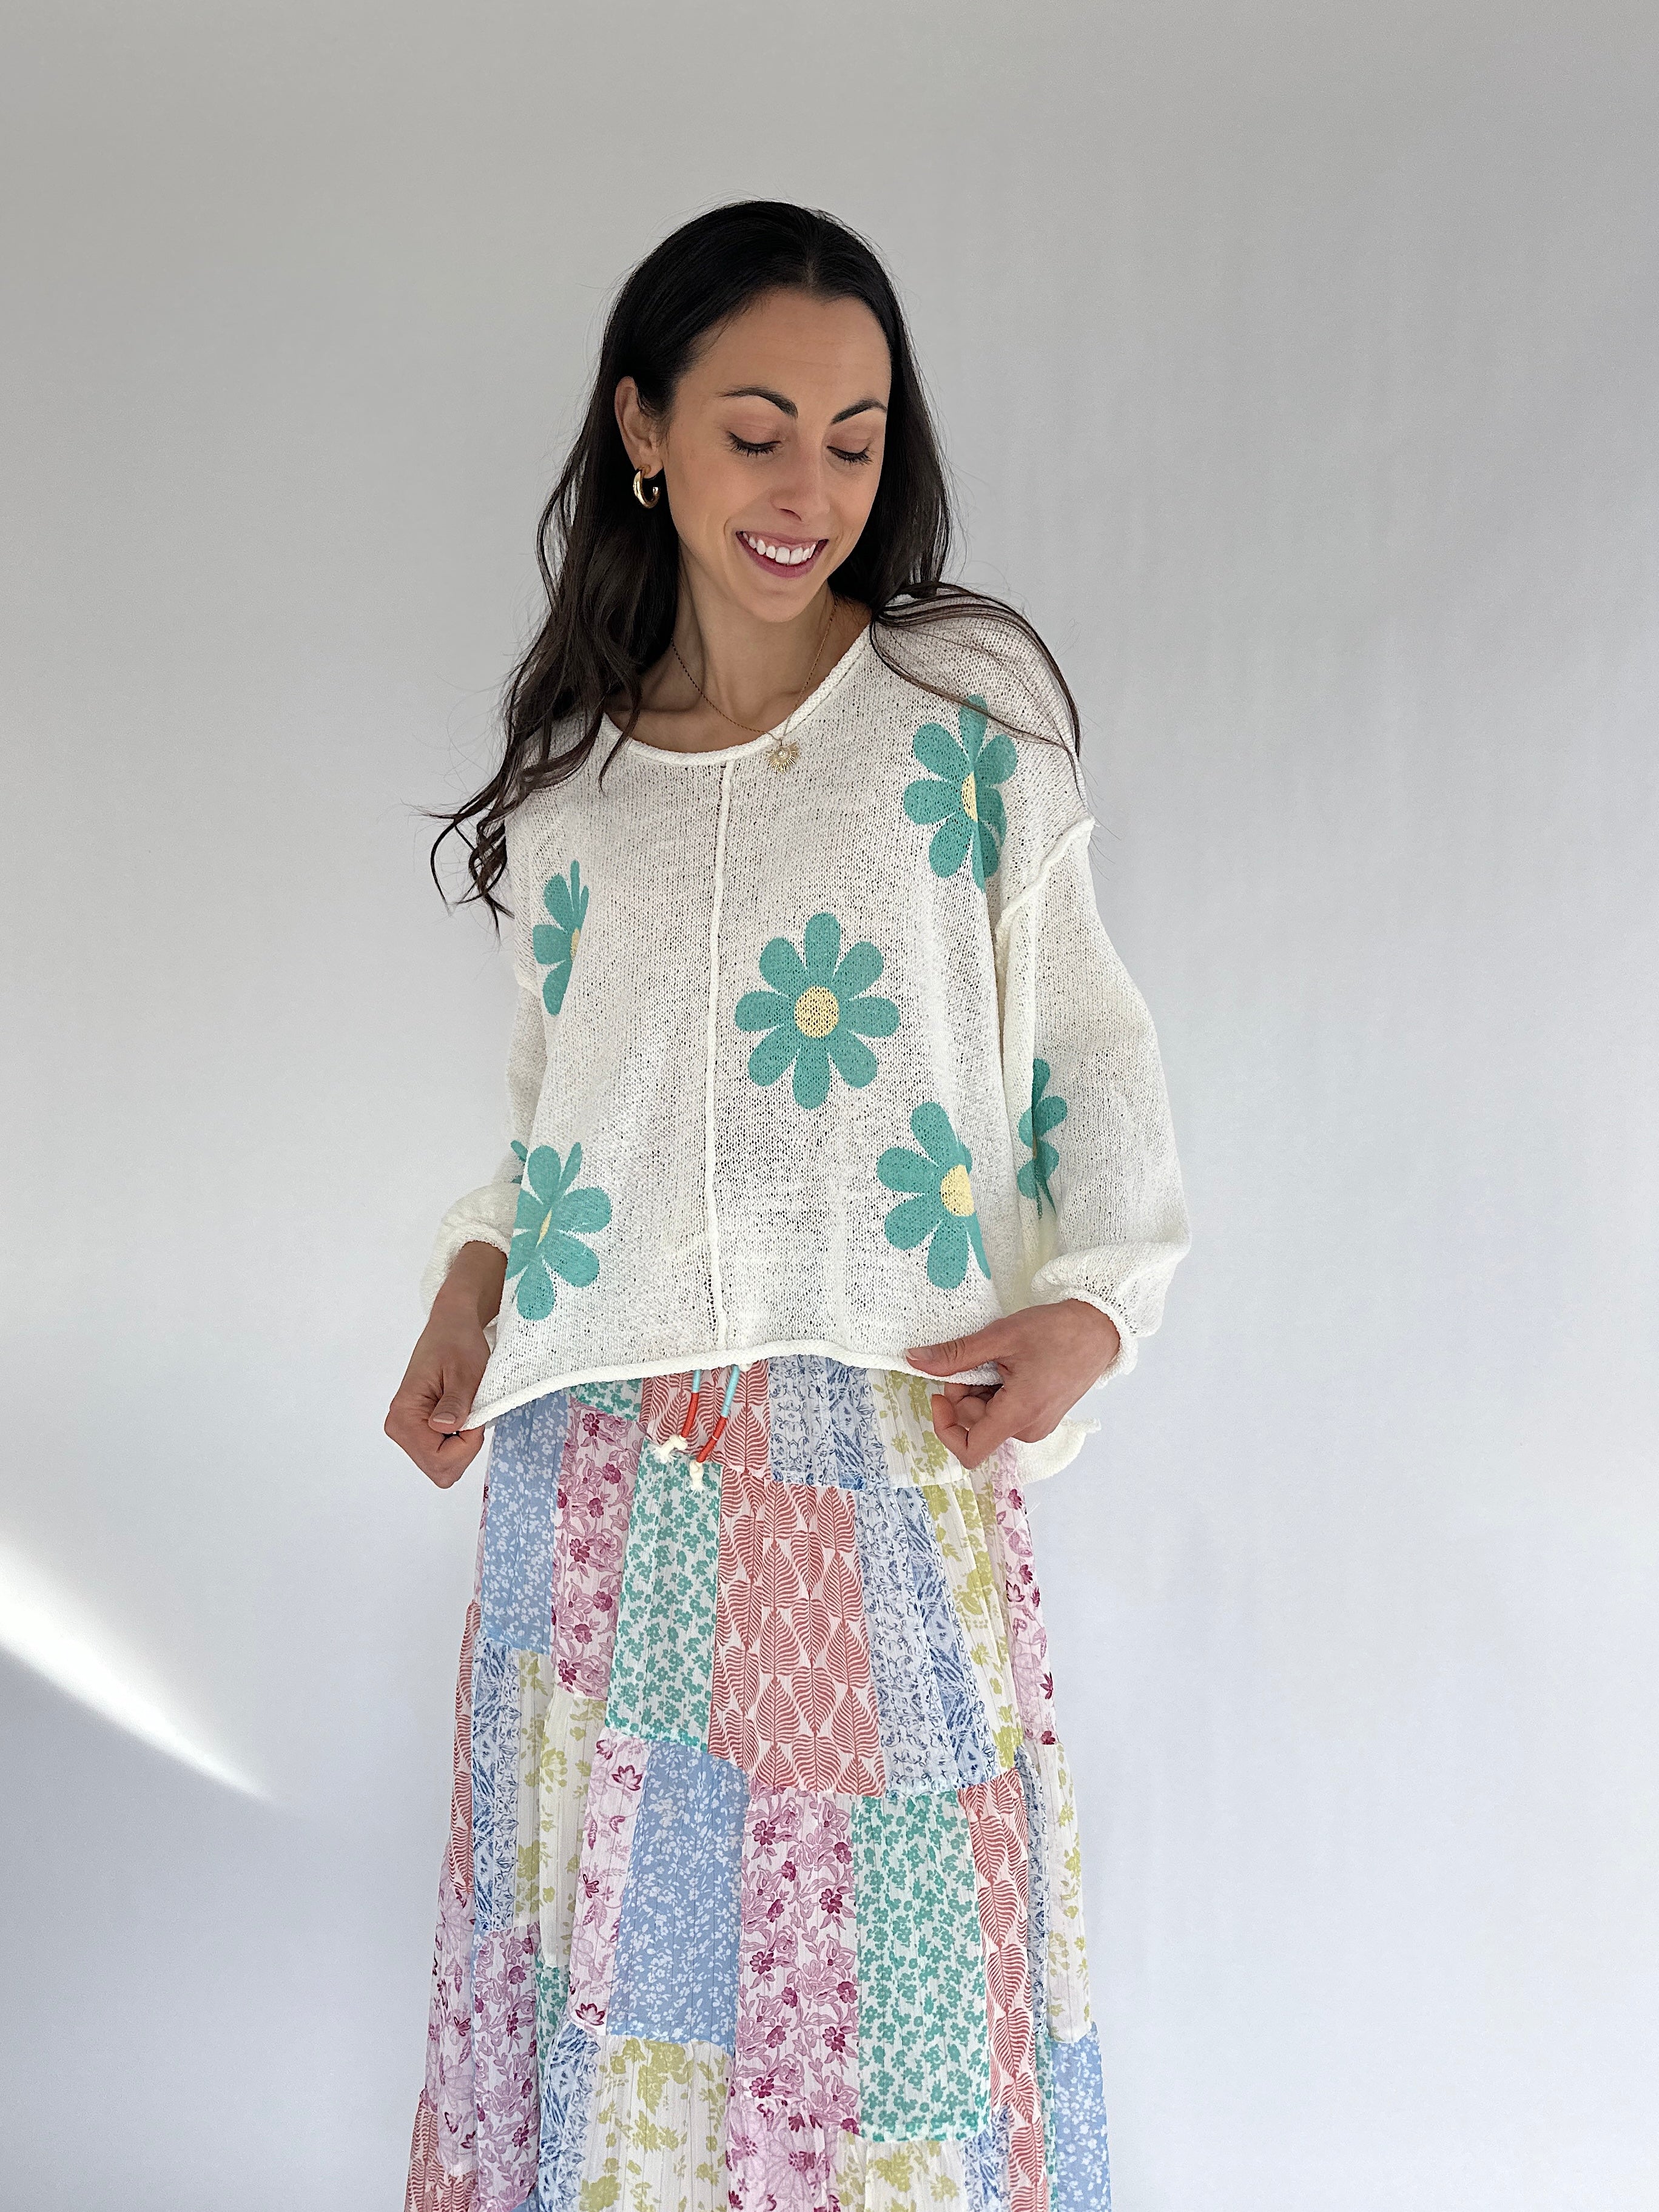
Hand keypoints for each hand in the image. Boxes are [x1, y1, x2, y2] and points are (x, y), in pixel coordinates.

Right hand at [383, 1242, 504, 1487]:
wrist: (451, 1328)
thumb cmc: (457, 1344)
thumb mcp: (465, 1372)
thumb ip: (456, 1402)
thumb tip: (446, 1426)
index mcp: (404, 1415)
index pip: (439, 1459)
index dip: (467, 1445)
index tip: (476, 1416)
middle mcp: (399, 1428)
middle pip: (440, 1469)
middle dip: (465, 1449)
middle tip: (472, 1414)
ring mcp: (408, 1432)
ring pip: (442, 1465)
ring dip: (463, 1445)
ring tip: (466, 1411)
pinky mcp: (419, 1430)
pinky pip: (443, 1454)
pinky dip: (459, 1442)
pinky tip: (462, 1416)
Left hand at [904, 1299, 1120, 1470]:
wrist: (1099, 1328)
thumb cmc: (1056, 1330)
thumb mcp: (999, 1337)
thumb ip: (954, 1355)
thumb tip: (914, 1360)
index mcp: (1019, 1415)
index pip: (969, 1451)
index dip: (944, 1426)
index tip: (940, 1394)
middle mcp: (1029, 1429)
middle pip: (975, 1425)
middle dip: (964, 1393)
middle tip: (977, 1358)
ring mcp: (1037, 1425)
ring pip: (988, 1418)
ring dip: (980, 1390)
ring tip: (1000, 1359)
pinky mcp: (1041, 1417)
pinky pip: (1005, 1413)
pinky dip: (996, 1392)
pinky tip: (1010, 1366)